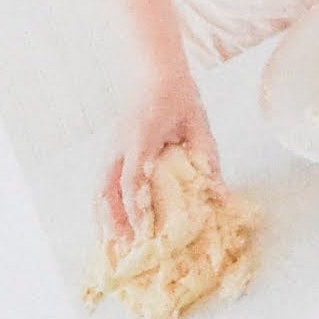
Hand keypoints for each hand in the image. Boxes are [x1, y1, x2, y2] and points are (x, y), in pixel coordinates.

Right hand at [98, 69, 214, 242]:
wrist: (153, 71)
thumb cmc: (179, 96)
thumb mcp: (199, 124)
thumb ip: (207, 158)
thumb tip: (221, 193)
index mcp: (141, 138)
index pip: (131, 179)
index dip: (133, 206)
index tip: (141, 229)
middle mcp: (119, 145)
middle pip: (105, 190)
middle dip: (111, 221)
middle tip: (122, 247)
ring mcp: (110, 148)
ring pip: (98, 189)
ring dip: (102, 217)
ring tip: (110, 244)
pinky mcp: (110, 150)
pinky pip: (101, 182)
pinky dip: (102, 205)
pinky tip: (108, 222)